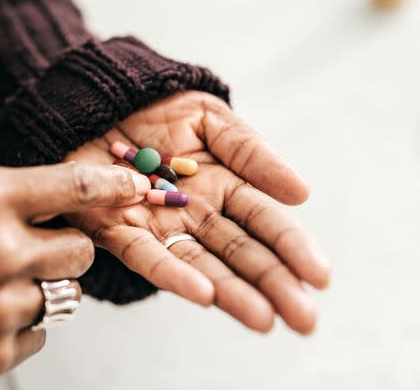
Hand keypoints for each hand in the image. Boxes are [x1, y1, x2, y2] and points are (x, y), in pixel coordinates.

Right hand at [0, 163, 148, 387]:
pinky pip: (38, 333)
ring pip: (63, 294)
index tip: (135, 189)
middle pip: (82, 250)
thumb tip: (43, 206)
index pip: (73, 188)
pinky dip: (19, 323)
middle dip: (68, 246)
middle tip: (34, 246)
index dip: (111, 187)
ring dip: (39, 286)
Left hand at [65, 91, 329, 334]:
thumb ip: (251, 152)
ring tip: (263, 319)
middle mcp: (194, 215)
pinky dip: (172, 274)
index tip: (320, 277)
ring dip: (231, 292)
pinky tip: (203, 293)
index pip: (264, 221)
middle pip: (238, 253)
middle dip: (272, 285)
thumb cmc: (157, 108)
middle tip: (305, 321)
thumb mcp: (211, 118)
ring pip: (199, 264)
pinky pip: (145, 255)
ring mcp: (157, 226)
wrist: (99, 99)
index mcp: (222, 187)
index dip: (292, 247)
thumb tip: (301, 193)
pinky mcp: (116, 229)